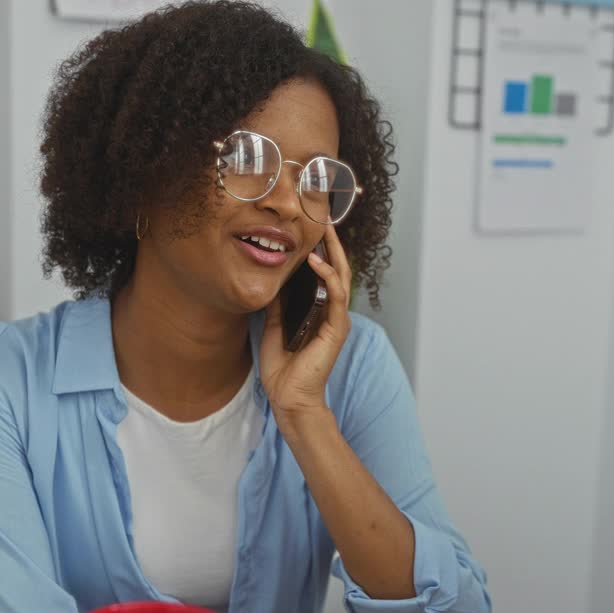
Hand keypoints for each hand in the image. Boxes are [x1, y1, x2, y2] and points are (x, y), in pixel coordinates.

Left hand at [260, 223, 352, 422]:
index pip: (324, 271)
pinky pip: (335, 295)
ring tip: (324, 227)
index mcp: (319, 309)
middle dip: (331, 240)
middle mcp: (332, 311)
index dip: (320, 247)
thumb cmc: (282, 366)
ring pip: (341, 276)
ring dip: (333, 250)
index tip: (312, 224)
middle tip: (323, 214)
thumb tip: (272, 278)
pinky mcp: (336, 328)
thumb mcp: (273, 325)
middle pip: (337, 267)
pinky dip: (328, 276)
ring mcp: (336, 319)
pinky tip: (316, 261)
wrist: (288, 396)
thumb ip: (277, 302)